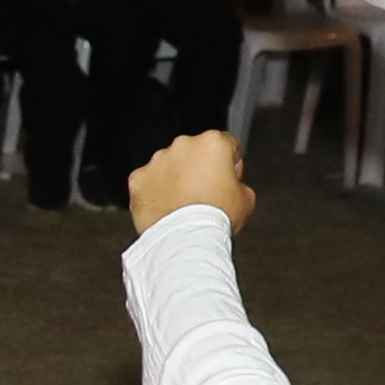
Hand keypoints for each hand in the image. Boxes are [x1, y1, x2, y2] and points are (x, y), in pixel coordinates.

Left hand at [120, 130, 254, 234]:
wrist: (186, 241)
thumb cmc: (214, 219)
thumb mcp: (247, 198)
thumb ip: (238, 183)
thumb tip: (232, 186)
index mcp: (212, 143)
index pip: (226, 144)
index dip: (230, 163)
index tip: (228, 177)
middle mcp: (182, 146)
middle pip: (195, 153)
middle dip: (200, 170)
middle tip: (206, 195)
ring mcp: (157, 162)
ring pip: (169, 166)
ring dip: (176, 179)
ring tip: (184, 205)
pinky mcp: (138, 179)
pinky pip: (148, 182)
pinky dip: (155, 192)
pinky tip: (167, 208)